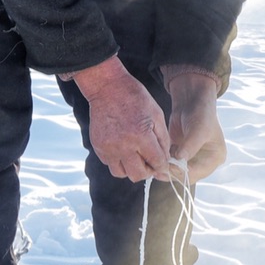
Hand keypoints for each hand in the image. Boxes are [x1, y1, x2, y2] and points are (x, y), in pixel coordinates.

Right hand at [65, 55, 170, 181]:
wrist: (107, 88)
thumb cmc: (135, 98)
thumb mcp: (156, 114)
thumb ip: (163, 140)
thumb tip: (166, 160)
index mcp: (141, 136)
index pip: (157, 163)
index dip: (162, 166)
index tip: (163, 164)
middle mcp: (123, 145)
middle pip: (139, 175)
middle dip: (148, 171)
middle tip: (150, 162)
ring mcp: (108, 148)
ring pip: (123, 174)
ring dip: (131, 169)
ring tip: (136, 157)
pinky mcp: (98, 147)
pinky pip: (111, 165)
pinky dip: (119, 162)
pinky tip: (124, 150)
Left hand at [162, 65, 225, 182]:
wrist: (191, 100)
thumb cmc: (200, 113)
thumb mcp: (198, 129)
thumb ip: (190, 146)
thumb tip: (180, 160)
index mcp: (215, 158)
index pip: (198, 172)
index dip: (182, 173)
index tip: (169, 167)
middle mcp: (204, 162)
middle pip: (186, 175)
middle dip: (172, 173)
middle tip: (157, 169)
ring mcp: (191, 159)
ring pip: (176, 171)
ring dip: (165, 169)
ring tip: (153, 166)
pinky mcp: (180, 154)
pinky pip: (170, 163)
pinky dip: (162, 162)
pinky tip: (153, 159)